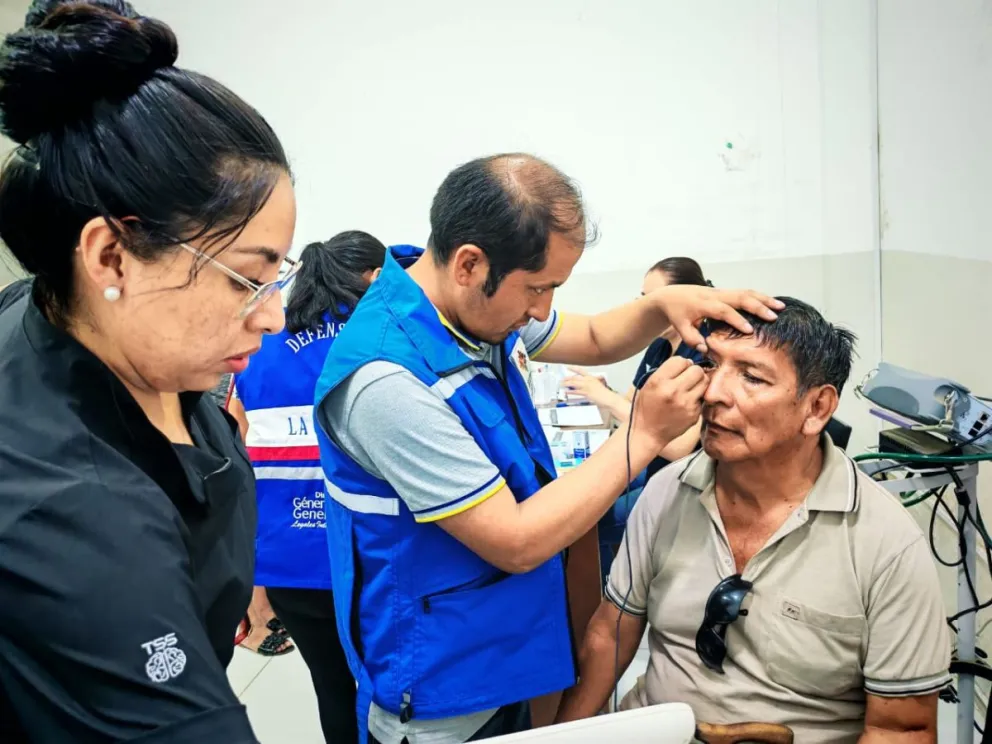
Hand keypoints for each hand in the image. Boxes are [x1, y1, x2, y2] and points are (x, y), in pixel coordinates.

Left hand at [561, 367, 609, 404]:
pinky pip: (576, 392)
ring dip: (566, 384)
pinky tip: (566, 392)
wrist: (609, 398)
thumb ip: (592, 383)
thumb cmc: (605, 393)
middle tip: (562, 379)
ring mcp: (587, 386)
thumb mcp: (598, 385)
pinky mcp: (586, 393)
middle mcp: (588, 380)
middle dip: (567, 378)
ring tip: (561, 384)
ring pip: (574, 384)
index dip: (574, 368)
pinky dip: (570, 392)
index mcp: (591, 378)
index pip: (581, 371)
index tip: (568, 367)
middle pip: (575, 378)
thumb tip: (585, 384)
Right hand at [633, 357, 706, 445]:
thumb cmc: (647, 408)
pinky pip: (702, 397)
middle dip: (693, 371)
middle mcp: (673, 391)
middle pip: (696, 370)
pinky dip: (697, 397)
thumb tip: (688, 363)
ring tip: (690, 387)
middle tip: (688, 377)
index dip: (681, 363)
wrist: (648, 433)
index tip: (679, 369)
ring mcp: (685, 404)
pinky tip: (687, 402)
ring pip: (704, 382)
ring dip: (699, 382)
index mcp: (658, 382)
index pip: (680, 360)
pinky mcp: (694, 414)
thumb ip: (666, 372)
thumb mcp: (648, 385)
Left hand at [652, 286, 783, 351]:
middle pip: (740, 297)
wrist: (670, 295)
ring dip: (764, 298)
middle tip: (774, 316)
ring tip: (781, 307)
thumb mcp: (678, 327)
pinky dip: (759, 296)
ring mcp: (720, 291)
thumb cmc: (676, 313)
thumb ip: (691, 338)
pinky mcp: (724, 291)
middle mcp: (714, 295)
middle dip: (758, 305)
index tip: (750, 330)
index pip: (723, 311)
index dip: (737, 320)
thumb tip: (704, 349)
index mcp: (703, 304)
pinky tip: (772, 303)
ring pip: (745, 291)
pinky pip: (744, 292)